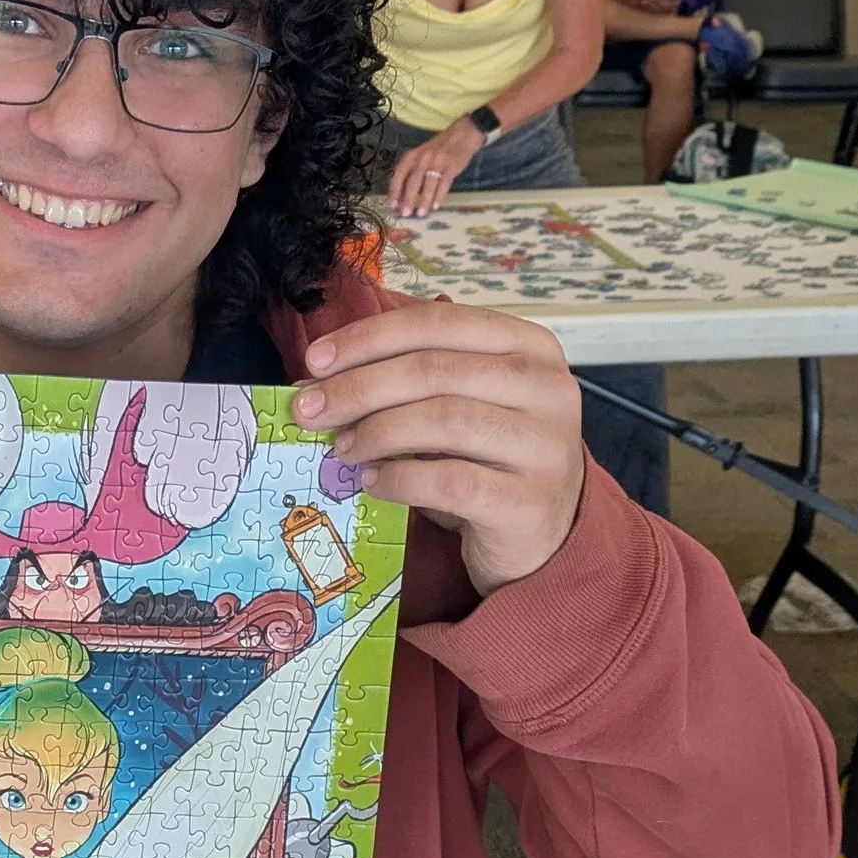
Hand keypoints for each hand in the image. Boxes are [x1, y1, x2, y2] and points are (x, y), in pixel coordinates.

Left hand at [293, 300, 586, 590]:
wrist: (542, 534)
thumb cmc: (490, 458)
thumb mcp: (459, 403)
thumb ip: (406, 381)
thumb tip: (318, 380)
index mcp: (531, 346)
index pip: (438, 323)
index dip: (370, 338)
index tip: (315, 360)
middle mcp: (549, 388)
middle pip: (435, 371)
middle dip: (359, 387)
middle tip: (309, 408)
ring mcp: (546, 446)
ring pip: (445, 420)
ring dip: (378, 431)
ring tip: (343, 447)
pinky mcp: (528, 502)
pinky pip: (449, 481)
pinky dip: (400, 478)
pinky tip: (373, 481)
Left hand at [386, 115, 487, 216]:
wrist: (462, 134)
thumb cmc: (438, 149)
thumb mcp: (421, 155)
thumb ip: (413, 171)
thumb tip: (404, 195)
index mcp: (412, 155)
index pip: (399, 174)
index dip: (395, 190)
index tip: (393, 205)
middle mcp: (423, 158)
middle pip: (413, 181)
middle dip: (408, 199)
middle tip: (405, 214)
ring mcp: (438, 161)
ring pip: (428, 184)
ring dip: (424, 200)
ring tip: (420, 214)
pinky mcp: (452, 166)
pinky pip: (444, 183)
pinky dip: (439, 196)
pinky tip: (435, 206)